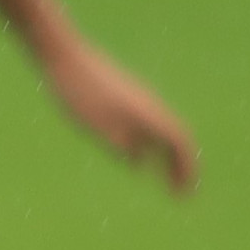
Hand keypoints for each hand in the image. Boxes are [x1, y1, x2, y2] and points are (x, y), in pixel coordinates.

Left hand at [41, 37, 198, 192]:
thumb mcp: (98, 127)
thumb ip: (121, 146)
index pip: (179, 143)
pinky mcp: (122, 95)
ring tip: (165, 181)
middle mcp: (149, 104)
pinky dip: (150, 146)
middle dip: (180, 168)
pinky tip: (138, 159)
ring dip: (166, 158)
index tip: (186, 194)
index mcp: (148, 112)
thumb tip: (137, 163)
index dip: (187, 169)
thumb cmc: (78, 93)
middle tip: (180, 194)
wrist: (62, 54)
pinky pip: (145, 125)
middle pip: (174, 139)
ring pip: (160, 132)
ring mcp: (136, 98)